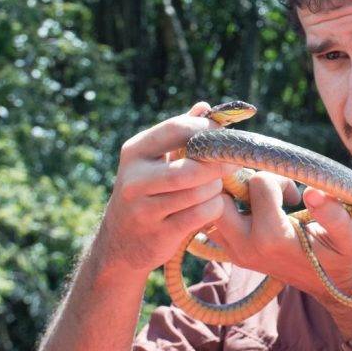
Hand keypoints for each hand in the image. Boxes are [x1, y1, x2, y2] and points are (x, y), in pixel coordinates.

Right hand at [94, 102, 239, 274]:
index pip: (177, 129)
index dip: (207, 130)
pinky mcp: (159, 234)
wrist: (119, 243)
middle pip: (192, 167)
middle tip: (232, 163)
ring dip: (217, 189)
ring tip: (217, 187)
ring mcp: (144, 209)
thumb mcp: (154, 161)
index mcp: (135, 152)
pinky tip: (212, 206)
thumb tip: (206, 107)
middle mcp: (135, 179)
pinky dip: (214, 208)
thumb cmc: (146, 193)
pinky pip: (201, 214)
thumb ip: (179, 134)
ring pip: (200, 192)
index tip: (224, 136)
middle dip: (219, 164)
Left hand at [204, 172, 351, 308]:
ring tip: (258, 198)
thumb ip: (335, 215)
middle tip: (263, 187)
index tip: (293, 193)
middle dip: (239, 183)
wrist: (338, 287)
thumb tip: (312, 192)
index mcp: (273, 239)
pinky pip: (214, 224)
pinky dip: (228, 209)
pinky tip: (253, 208)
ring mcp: (237, 253)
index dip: (278, 179)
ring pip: (210, 211)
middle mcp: (247, 247)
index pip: (257, 184)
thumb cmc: (348, 256)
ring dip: (230, 196)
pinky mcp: (234, 254)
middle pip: (218, 199)